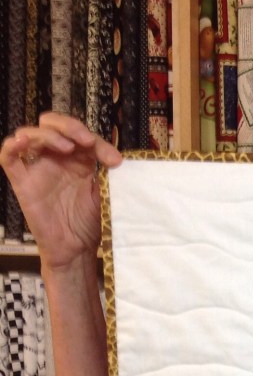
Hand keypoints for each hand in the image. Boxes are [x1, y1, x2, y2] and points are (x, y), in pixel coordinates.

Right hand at [0, 112, 121, 270]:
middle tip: (87, 141)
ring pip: (31, 134)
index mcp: (77, 160)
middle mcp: (56, 160)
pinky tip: (23, 142)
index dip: (98, 142)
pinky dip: (11, 145)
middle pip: (52, 125)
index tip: (114, 161)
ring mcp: (37, 169)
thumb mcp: (104, 194)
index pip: (82, 136)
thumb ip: (107, 174)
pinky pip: (8, 157)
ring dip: (49, 134)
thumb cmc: (89, 224)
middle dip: (69, 126)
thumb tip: (118, 157)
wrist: (76, 250)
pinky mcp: (22, 182)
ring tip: (67, 147)